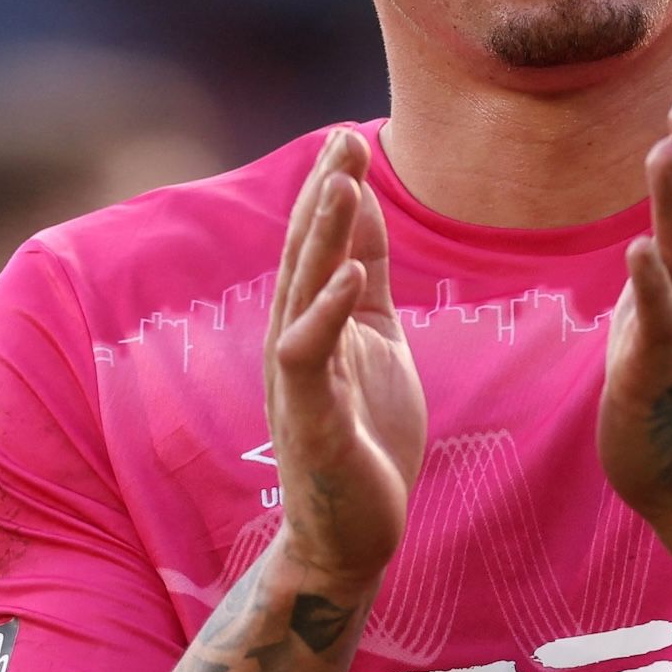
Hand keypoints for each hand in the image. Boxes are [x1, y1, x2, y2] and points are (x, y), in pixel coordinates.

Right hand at [264, 129, 425, 585]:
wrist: (353, 537)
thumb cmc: (364, 441)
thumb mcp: (377, 344)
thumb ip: (368, 285)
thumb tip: (366, 218)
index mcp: (315, 323)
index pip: (319, 244)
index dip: (333, 189)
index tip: (352, 135)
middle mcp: (294, 342)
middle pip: (306, 256)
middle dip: (325, 195)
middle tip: (345, 137)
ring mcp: (297, 380)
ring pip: (303, 294)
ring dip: (322, 238)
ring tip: (343, 183)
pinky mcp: (310, 417)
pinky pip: (310, 355)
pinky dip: (328, 312)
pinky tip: (352, 274)